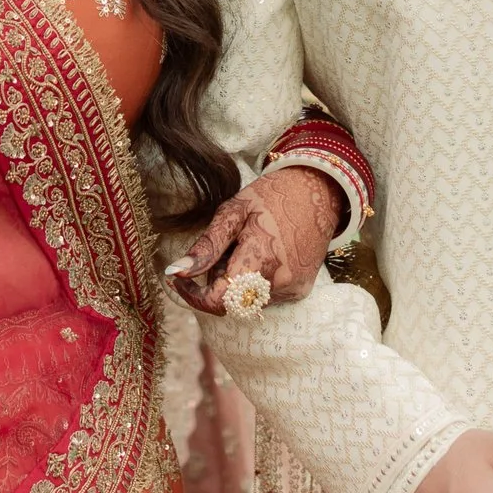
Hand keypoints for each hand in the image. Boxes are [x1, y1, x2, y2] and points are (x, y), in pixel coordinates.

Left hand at [167, 166, 340, 315]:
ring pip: (246, 300)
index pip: (218, 301)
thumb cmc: (270, 197)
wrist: (319, 191)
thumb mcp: (232, 212)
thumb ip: (205, 247)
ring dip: (236, 283)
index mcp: (259, 259)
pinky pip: (265, 296)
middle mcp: (280, 281)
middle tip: (224, 249)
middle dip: (217, 282)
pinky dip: (255, 283)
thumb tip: (174, 273)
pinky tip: (264, 255)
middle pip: (230, 301)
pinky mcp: (301, 291)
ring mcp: (293, 288)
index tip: (181, 280)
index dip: (194, 295)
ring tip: (246, 248)